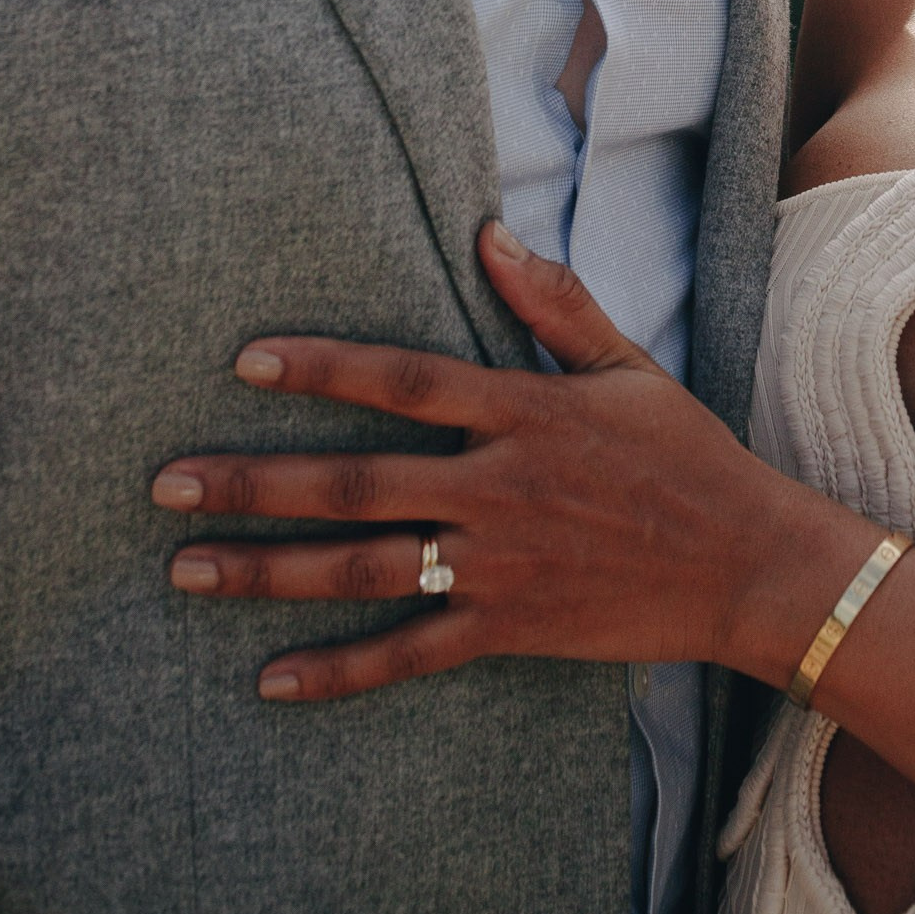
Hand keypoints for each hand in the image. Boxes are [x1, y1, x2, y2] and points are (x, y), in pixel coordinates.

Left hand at [151, 224, 857, 702]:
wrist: (748, 564)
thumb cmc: (688, 456)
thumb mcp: (628, 367)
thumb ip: (553, 303)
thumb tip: (487, 233)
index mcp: (524, 413)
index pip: (405, 381)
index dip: (325, 368)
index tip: (248, 360)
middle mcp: (499, 488)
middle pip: (356, 483)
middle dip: (254, 481)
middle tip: (166, 481)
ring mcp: (499, 565)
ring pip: (363, 570)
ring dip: (268, 570)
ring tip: (184, 567)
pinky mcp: (509, 628)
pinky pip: (409, 656)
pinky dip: (340, 672)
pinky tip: (271, 680)